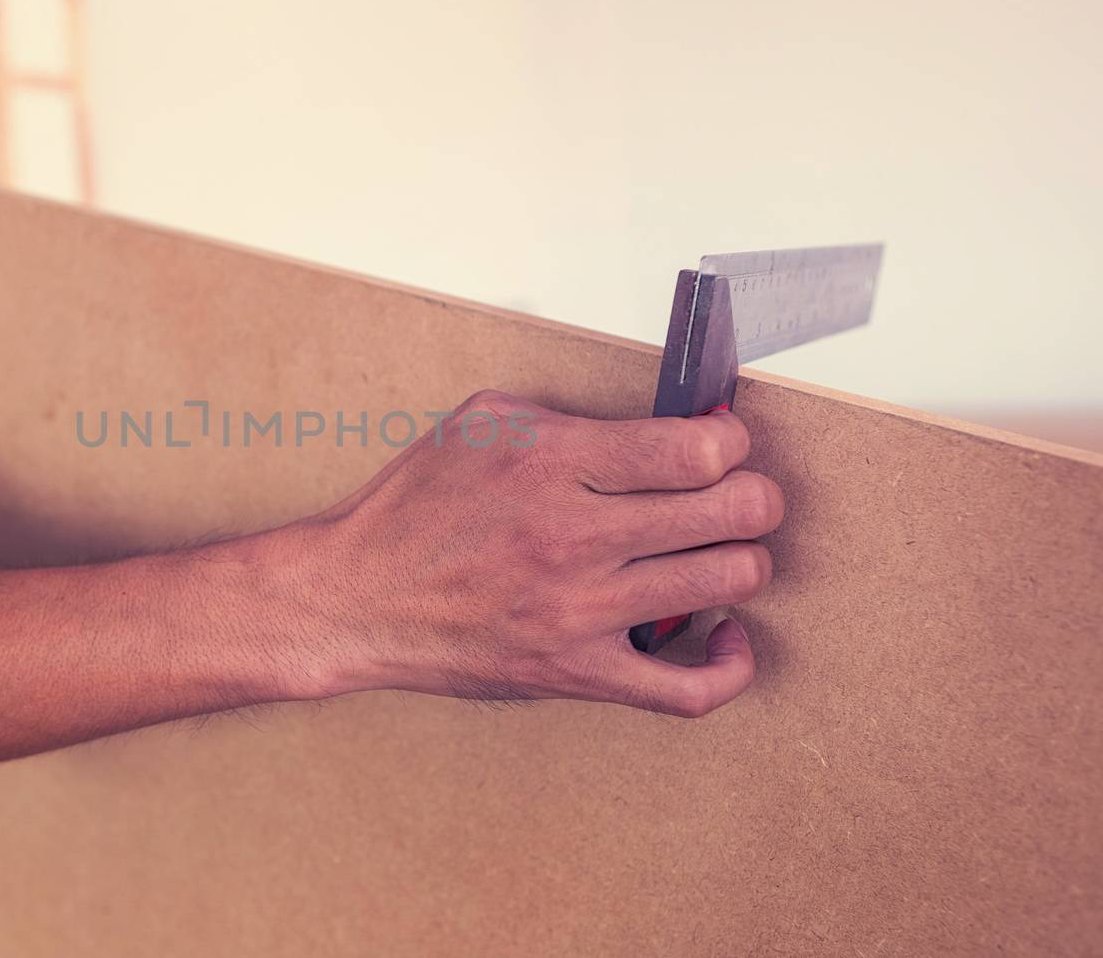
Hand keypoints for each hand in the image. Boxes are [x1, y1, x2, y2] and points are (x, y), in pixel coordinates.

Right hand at [309, 390, 782, 716]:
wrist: (354, 597)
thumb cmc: (413, 509)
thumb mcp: (481, 423)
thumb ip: (573, 417)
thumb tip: (669, 424)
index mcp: (551, 461)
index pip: (697, 450)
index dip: (732, 443)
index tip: (722, 446)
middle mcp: (573, 535)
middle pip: (732, 511)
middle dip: (753, 495)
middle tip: (738, 495)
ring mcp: (580, 611)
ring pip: (727, 582)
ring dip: (743, 560)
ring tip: (722, 551)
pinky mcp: (577, 673)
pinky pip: (688, 690)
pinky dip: (729, 665)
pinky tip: (724, 634)